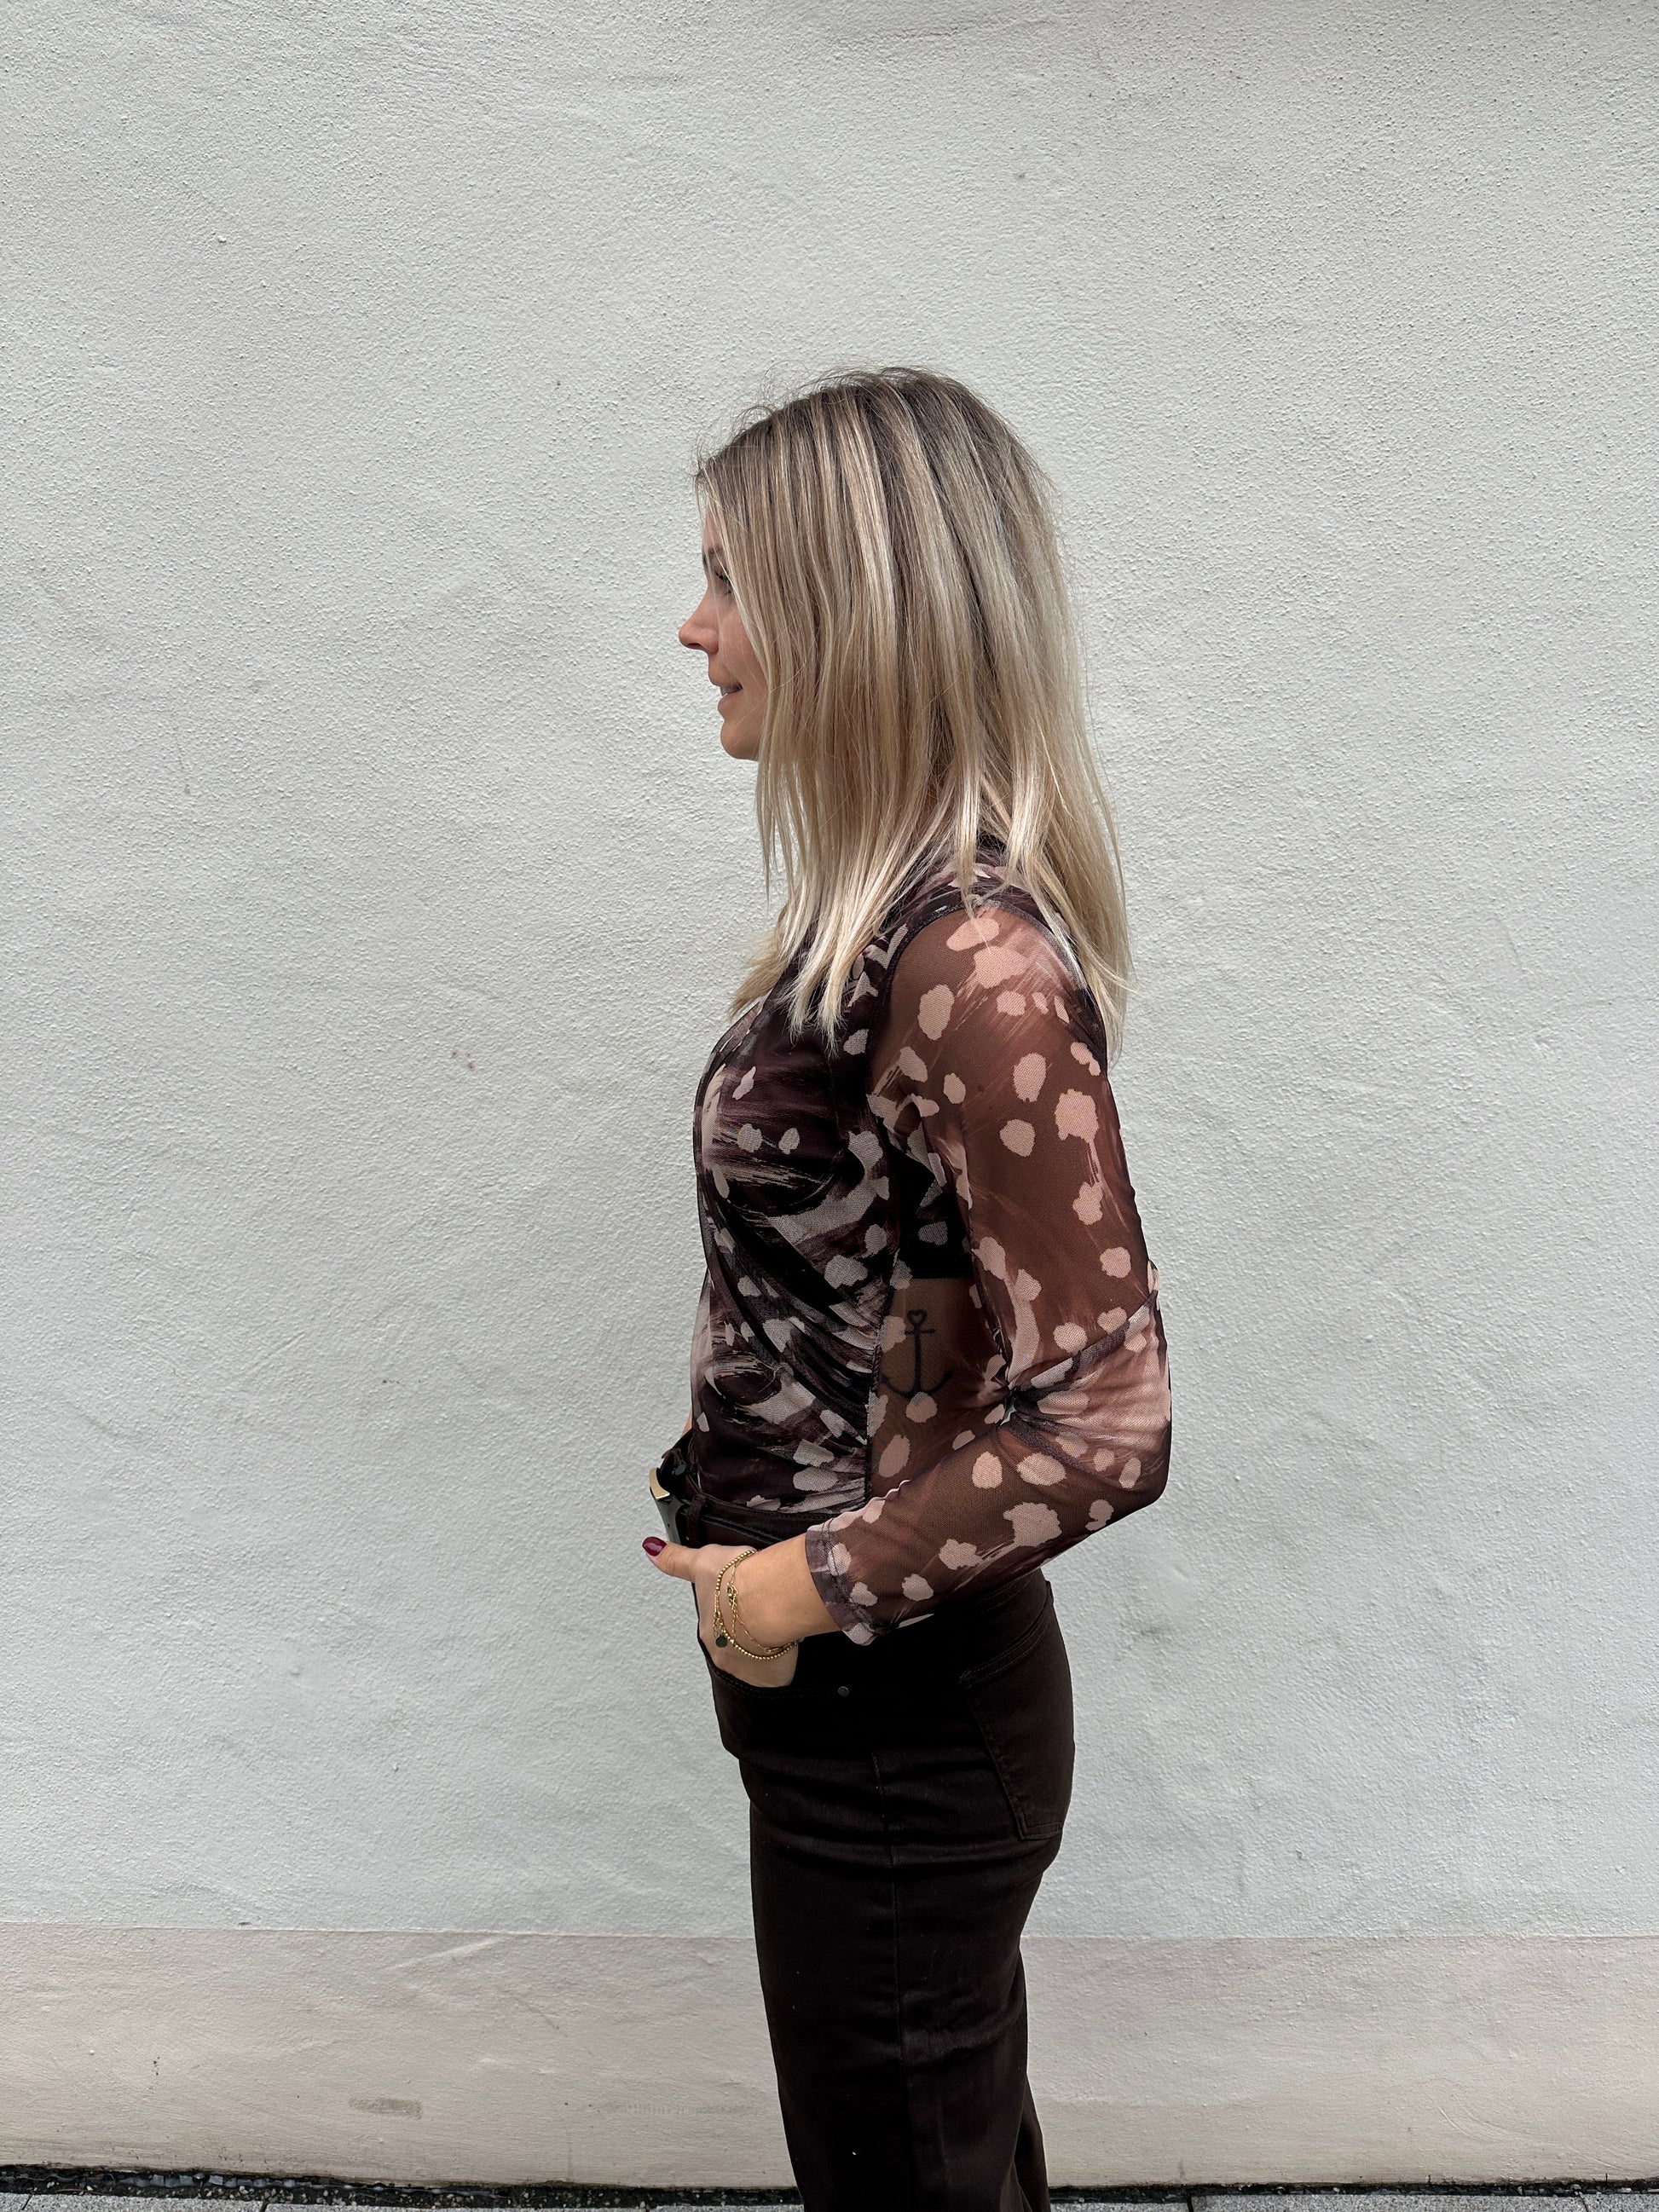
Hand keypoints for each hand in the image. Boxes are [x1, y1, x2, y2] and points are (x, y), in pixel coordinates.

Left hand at [645, 1538, 799, 1687]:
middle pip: (733, 1645)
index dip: (728, 1613)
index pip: (715, 1624)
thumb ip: (677, 1560)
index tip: (739, 1603)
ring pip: (754, 1659)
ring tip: (776, 1626)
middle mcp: (723, 1652)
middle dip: (745, 1633)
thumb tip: (651, 1549)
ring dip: (763, 1647)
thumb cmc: (738, 1583)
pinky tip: (787, 1643)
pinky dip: (781, 1660)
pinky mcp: (770, 1676)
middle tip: (762, 1612)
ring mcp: (746, 1667)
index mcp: (707, 1629)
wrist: (769, 1599)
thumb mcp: (702, 1562)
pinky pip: (774, 1672)